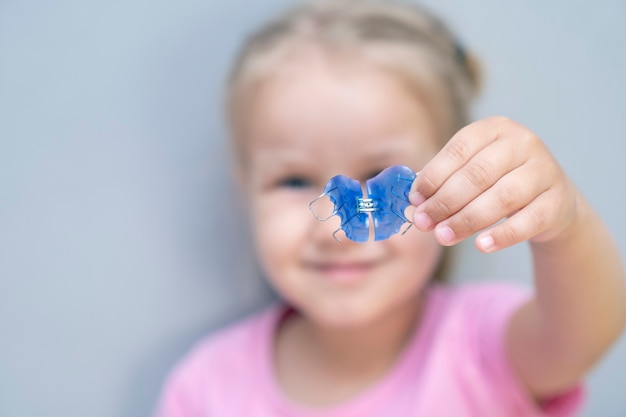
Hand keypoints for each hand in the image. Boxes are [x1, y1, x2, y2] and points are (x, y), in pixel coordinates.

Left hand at [409, 116, 579, 252]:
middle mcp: (523, 143)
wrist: (552, 200)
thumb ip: (443, 182)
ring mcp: (545, 171)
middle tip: (423, 223)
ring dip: (467, 220)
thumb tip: (413, 203)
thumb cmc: (499, 182)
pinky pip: (528, 220)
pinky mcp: (558, 202)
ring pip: (502, 197)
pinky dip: (503, 235)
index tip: (414, 199)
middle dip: (445, 202)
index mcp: (495, 128)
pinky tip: (481, 245)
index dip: (433, 176)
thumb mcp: (472, 172)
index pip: (459, 150)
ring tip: (443, 236)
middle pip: (477, 174)